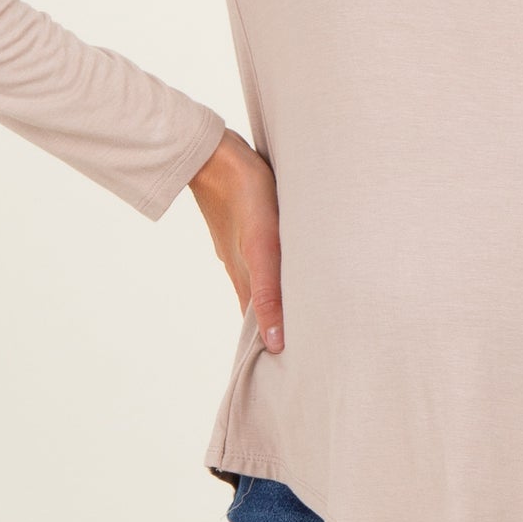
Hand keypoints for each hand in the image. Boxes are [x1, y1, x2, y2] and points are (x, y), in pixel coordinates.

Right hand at [188, 128, 285, 352]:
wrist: (216, 154)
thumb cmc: (245, 197)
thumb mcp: (262, 247)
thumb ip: (268, 292)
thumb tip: (275, 342)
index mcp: (245, 279)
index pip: (257, 328)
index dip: (272, 346)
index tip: (292, 367)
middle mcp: (242, 268)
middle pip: (261, 307)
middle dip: (280, 326)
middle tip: (307, 345)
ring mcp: (241, 247)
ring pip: (263, 282)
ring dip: (280, 298)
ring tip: (304, 312)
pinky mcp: (245, 226)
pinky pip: (263, 258)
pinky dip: (277, 272)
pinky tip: (289, 266)